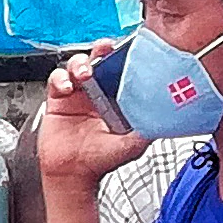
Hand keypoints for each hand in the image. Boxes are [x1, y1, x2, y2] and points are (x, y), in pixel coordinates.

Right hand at [35, 52, 153, 193]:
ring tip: (84, 74)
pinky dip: (60, 78)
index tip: (126, 50)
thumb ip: (146, 131)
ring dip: (80, 63)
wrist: (72, 174)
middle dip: (102, 50)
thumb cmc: (100, 160)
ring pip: (77, 64)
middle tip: (104, 48)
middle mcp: (97, 92)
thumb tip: (165, 120)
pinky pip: (57, 79)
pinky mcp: (58, 99)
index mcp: (116, 98)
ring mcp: (77, 94)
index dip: (122, 57)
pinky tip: (66, 88)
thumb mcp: (131, 146)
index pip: (121, 69)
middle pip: (99, 60)